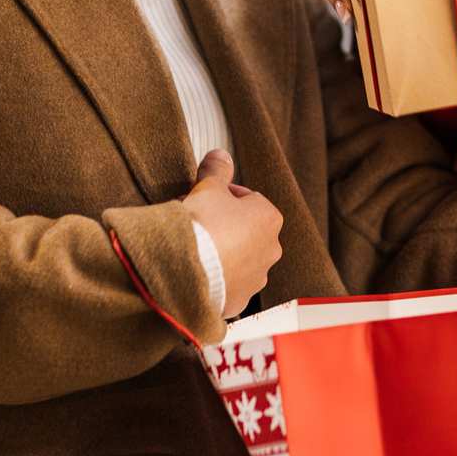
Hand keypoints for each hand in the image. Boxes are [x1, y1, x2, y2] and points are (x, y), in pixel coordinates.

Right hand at [181, 150, 283, 317]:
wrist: (185, 270)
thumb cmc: (202, 224)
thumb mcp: (208, 187)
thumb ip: (217, 169)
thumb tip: (220, 154)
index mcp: (269, 219)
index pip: (247, 200)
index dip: (223, 197)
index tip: (203, 199)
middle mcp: (271, 250)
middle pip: (243, 231)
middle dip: (222, 225)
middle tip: (195, 222)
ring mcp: (256, 279)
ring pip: (236, 260)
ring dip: (220, 253)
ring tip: (192, 249)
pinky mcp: (238, 301)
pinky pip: (226, 286)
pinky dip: (214, 279)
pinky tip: (194, 271)